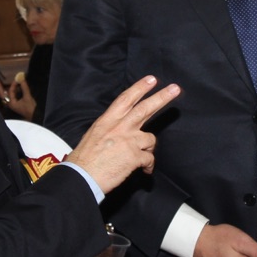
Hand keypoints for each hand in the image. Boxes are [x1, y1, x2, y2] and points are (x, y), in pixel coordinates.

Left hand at [0, 74, 35, 119]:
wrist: (35, 116)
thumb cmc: (31, 108)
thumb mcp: (28, 97)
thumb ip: (24, 87)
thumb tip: (21, 78)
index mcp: (12, 103)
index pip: (10, 91)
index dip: (13, 84)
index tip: (17, 78)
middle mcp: (10, 104)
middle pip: (2, 95)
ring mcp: (12, 105)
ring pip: (4, 98)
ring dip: (1, 92)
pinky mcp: (15, 105)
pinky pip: (8, 99)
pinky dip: (6, 95)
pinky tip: (5, 93)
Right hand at [68, 76, 179, 193]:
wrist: (82, 177)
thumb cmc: (84, 160)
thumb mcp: (94, 135)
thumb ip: (110, 129)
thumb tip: (121, 131)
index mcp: (107, 121)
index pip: (125, 99)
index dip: (140, 88)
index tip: (151, 79)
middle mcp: (119, 128)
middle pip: (144, 108)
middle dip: (161, 97)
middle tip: (175, 89)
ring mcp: (128, 141)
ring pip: (150, 139)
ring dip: (148, 148)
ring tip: (141, 158)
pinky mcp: (134, 156)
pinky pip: (149, 159)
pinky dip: (148, 166)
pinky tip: (145, 170)